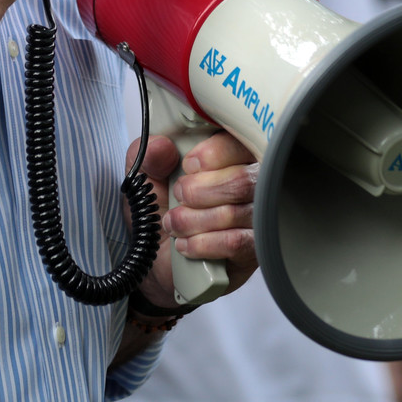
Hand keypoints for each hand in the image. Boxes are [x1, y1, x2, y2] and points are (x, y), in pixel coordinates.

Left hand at [130, 129, 257, 310]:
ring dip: (194, 220)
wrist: (155, 258)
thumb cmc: (159, 210)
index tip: (189, 165)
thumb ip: (147, 156)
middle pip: (242, 180)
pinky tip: (186, 244)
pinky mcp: (253, 250)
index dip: (215, 153)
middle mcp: (251, 184)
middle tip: (178, 196)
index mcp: (229, 156)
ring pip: (236, 212)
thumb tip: (161, 146)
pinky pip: (236, 242)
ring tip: (174, 223)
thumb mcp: (144, 177)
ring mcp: (257, 218)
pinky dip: (203, 243)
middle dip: (199, 191)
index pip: (241, 143)